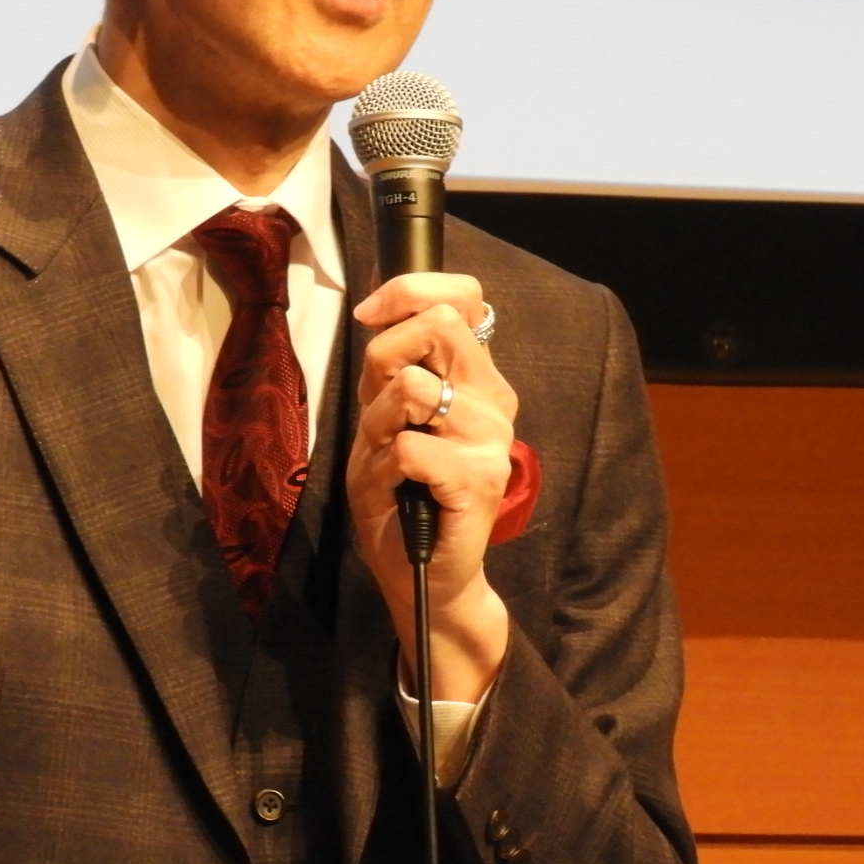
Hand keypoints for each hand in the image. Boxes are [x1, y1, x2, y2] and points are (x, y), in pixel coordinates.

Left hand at [345, 273, 514, 701]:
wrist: (421, 574)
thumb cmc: (401, 495)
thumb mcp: (384, 417)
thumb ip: (390, 368)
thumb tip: (378, 312)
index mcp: (475, 378)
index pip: (462, 297)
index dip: (409, 289)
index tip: (371, 315)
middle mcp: (492, 399)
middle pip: (438, 323)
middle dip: (384, 356)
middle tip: (379, 409)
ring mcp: (492, 439)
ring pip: (412, 388)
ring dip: (378, 424)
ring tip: (389, 460)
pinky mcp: (479, 479)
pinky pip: (409, 447)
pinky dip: (386, 468)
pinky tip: (400, 491)